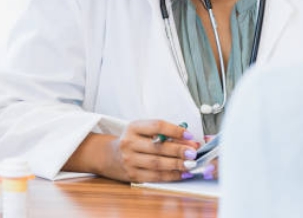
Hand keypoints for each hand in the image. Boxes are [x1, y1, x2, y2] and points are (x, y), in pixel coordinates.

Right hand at [64, 120, 198, 182]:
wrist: (109, 156)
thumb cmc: (133, 140)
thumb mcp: (143, 130)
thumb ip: (163, 132)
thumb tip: (188, 140)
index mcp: (134, 127)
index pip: (157, 126)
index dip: (175, 130)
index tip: (189, 135)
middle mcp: (130, 143)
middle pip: (158, 147)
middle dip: (179, 150)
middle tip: (194, 152)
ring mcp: (129, 160)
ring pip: (157, 163)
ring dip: (177, 164)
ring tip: (191, 164)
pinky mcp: (132, 175)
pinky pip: (154, 176)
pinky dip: (170, 175)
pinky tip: (181, 174)